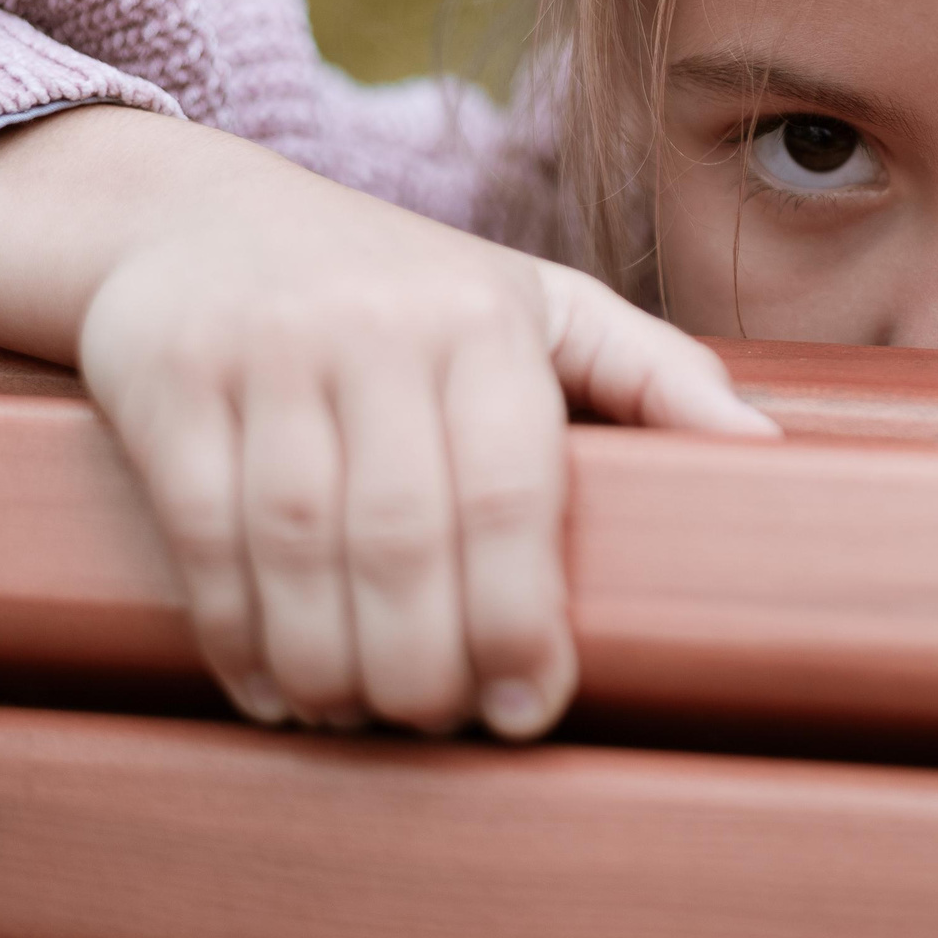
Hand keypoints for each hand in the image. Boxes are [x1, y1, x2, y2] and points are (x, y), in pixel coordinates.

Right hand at [0, 105, 778, 738]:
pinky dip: (240, 634)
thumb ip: (653, 373)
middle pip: (404, 533)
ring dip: (333, 663)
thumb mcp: (536, 303)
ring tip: (363, 718)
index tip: (530, 705)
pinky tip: (278, 688)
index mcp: (485, 314)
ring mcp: (266, 350)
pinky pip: (205, 532)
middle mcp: (376, 325)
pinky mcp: (168, 378)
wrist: (193, 214)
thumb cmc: (397, 283)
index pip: (511, 485)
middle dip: (426, 660)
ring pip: (298, 544)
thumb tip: (768, 453)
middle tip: (441, 723)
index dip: (519, 614)